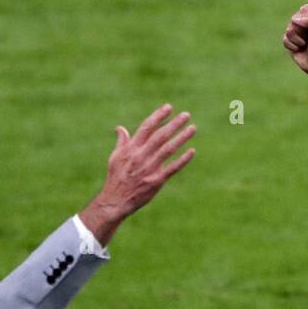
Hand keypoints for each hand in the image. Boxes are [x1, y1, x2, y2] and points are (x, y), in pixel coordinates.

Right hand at [78, 104, 195, 244]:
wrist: (116, 201)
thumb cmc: (115, 178)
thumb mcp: (115, 157)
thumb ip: (122, 142)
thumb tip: (120, 128)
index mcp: (131, 148)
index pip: (147, 127)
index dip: (158, 116)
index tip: (169, 107)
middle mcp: (141, 156)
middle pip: (160, 135)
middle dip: (174, 124)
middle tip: (186, 115)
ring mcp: (150, 168)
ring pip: (169, 149)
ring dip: (182, 138)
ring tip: (193, 128)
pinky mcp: (157, 181)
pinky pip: (173, 168)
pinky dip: (183, 160)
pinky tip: (192, 151)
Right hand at [282, 3, 307, 78]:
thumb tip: (293, 19)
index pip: (306, 9)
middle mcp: (307, 17)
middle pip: (295, 19)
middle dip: (302, 32)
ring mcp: (297, 28)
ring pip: (289, 29)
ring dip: (298, 40)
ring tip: (306, 44)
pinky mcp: (290, 39)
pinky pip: (285, 39)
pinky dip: (293, 46)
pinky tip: (300, 48)